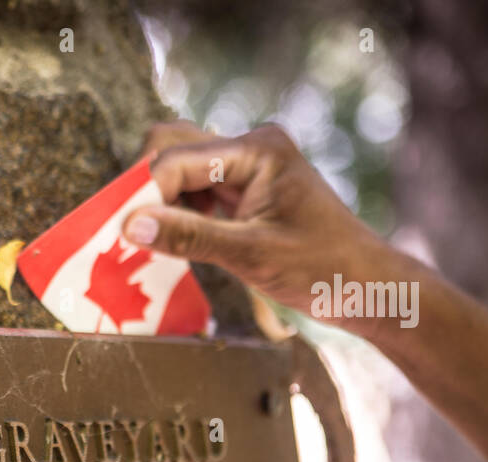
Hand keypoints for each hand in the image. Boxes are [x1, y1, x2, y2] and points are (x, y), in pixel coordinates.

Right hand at [122, 121, 404, 326]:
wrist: (367, 287)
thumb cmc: (322, 268)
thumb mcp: (249, 254)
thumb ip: (188, 236)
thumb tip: (129, 225)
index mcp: (257, 149)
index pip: (176, 160)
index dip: (145, 196)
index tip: (121, 234)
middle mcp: (250, 148)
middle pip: (172, 150)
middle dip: (145, 190)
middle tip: (128, 232)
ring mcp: (247, 168)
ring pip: (179, 172)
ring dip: (159, 205)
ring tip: (148, 243)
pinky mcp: (243, 192)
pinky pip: (194, 193)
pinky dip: (177, 216)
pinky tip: (173, 244)